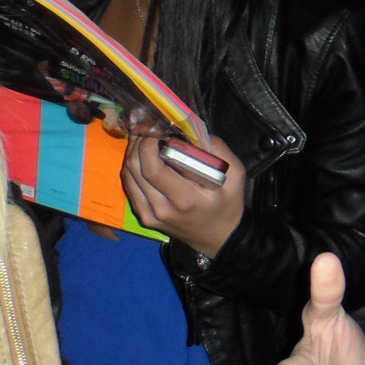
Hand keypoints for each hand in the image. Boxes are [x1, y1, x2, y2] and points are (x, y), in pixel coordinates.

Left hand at [122, 133, 244, 257]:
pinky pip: (130, 187)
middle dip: (138, 143)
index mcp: (187, 199)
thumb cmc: (228, 203)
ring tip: (142, 137)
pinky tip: (140, 156)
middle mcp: (164, 209)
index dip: (149, 145)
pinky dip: (131, 168)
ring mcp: (151, 215)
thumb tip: (192, 130)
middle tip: (147, 128)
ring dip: (132, 153)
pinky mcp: (145, 217)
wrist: (219, 236)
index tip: (158, 129)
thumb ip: (218, 150)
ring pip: (129, 176)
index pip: (154, 168)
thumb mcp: (235, 175)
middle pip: (137, 169)